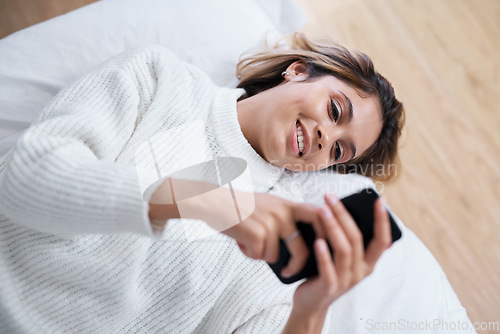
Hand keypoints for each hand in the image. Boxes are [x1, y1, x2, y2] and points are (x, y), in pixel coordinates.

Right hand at [222, 192, 320, 277]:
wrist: (215, 201)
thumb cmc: (239, 205)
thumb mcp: (267, 203)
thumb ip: (283, 215)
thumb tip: (296, 238)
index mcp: (286, 205)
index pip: (317, 216)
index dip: (326, 232)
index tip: (325, 247)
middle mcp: (282, 213)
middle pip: (301, 247)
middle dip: (298, 263)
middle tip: (290, 270)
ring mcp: (270, 223)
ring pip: (274, 255)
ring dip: (261, 254)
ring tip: (249, 241)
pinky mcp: (257, 234)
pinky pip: (259, 255)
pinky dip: (249, 253)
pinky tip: (241, 241)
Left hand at [292, 193, 391, 313]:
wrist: (311, 303)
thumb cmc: (326, 273)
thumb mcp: (344, 259)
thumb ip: (352, 242)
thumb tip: (358, 213)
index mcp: (368, 263)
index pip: (381, 240)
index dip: (382, 221)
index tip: (379, 201)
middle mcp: (360, 272)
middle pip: (356, 239)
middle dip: (344, 215)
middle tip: (330, 196)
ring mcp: (345, 281)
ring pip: (344, 250)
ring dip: (333, 227)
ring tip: (322, 210)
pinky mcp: (329, 288)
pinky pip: (328, 270)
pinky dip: (324, 255)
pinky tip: (317, 241)